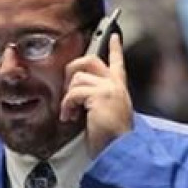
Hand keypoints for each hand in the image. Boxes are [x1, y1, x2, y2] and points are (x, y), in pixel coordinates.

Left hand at [60, 34, 132, 157]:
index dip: (115, 48)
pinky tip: (69, 117)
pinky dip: (67, 105)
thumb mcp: (106, 114)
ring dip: (67, 97)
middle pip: (90, 60)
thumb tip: (76, 93)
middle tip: (67, 88)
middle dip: (72, 69)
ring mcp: (109, 88)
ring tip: (70, 114)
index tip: (112, 35)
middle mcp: (116, 85)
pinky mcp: (100, 95)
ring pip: (77, 78)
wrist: (120, 152)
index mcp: (119, 90)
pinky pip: (73, 92)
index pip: (117, 63)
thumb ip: (96, 99)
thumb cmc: (111, 140)